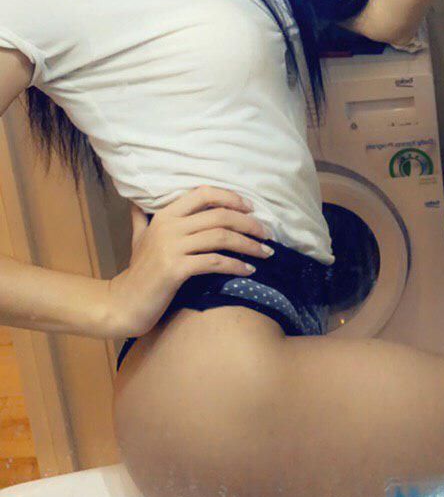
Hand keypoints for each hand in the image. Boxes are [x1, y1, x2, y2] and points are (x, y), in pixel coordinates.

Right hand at [107, 185, 271, 339]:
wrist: (122, 303)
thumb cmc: (137, 272)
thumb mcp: (139, 238)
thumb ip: (142, 218)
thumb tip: (138, 202)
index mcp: (164, 215)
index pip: (203, 193)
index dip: (230, 197)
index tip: (250, 208)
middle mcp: (168, 226)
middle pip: (219, 215)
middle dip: (248, 223)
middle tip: (267, 234)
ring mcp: (171, 247)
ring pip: (220, 237)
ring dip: (248, 244)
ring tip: (265, 252)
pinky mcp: (175, 270)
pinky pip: (214, 262)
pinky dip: (235, 265)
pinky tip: (249, 271)